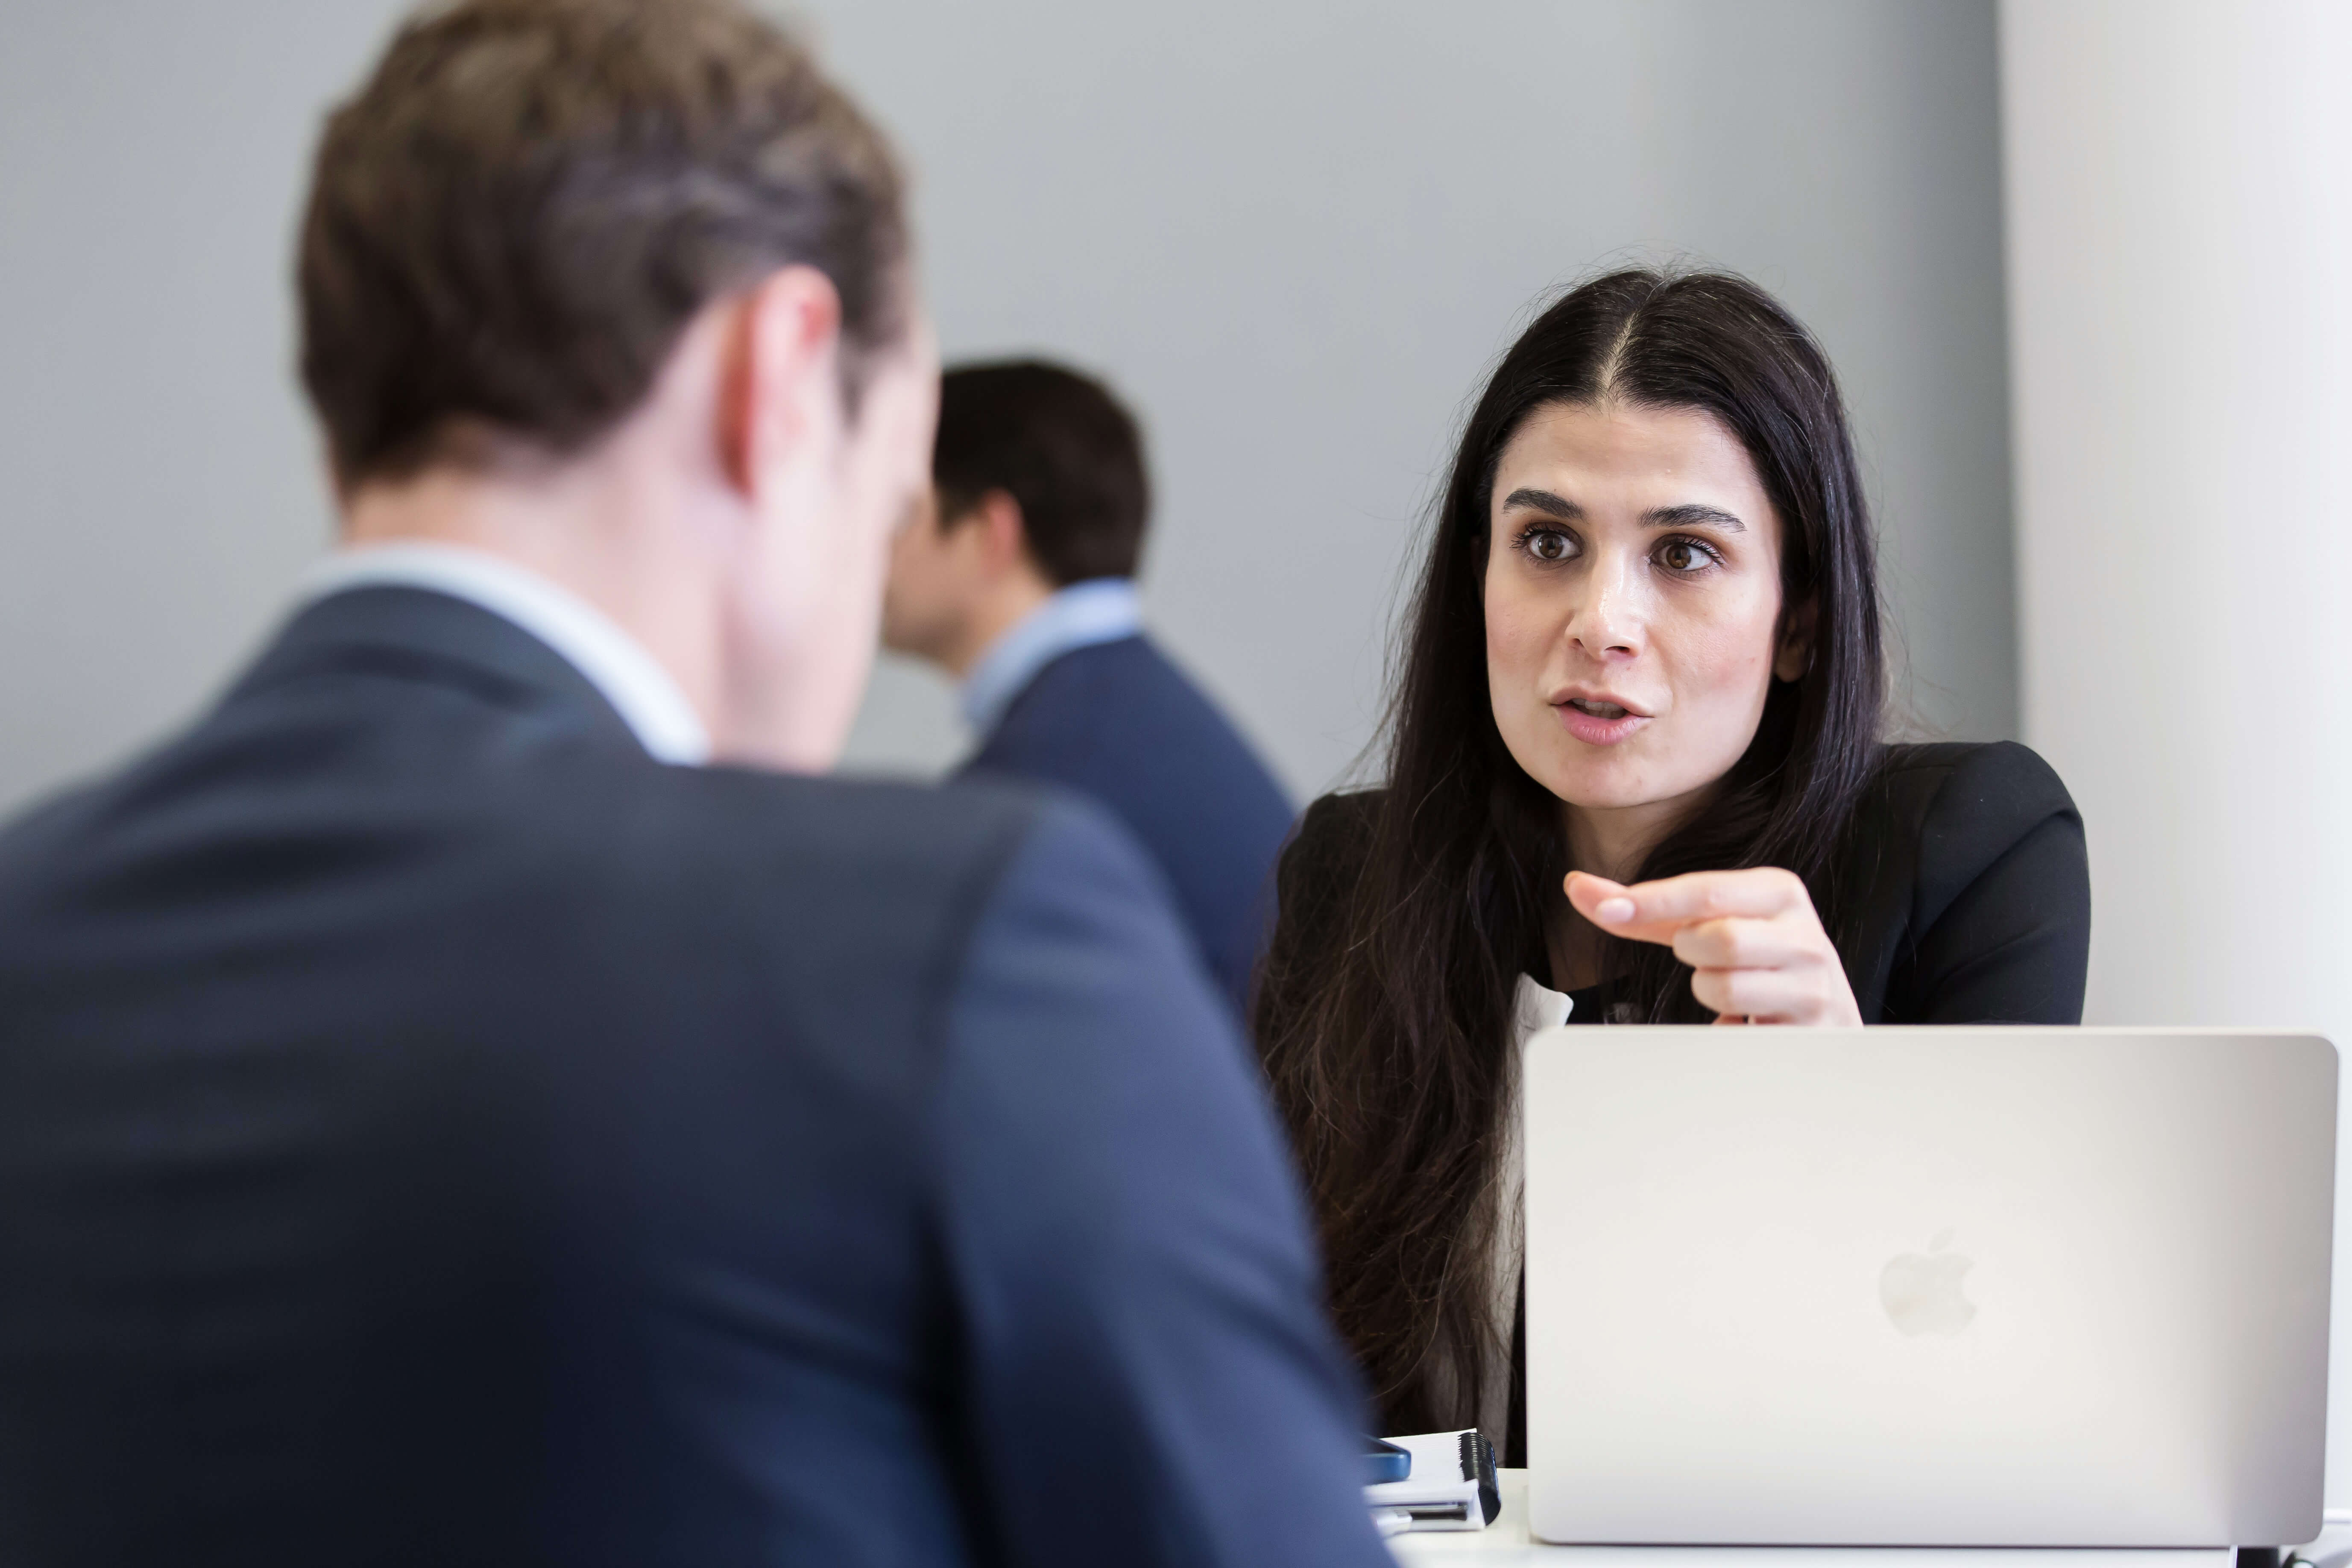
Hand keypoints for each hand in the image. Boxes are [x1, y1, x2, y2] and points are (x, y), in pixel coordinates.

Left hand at [1564, 866, 1862, 1026]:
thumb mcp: (1711, 925)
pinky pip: (1739, 1032)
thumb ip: (1648, 911)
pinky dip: (1725, 1027)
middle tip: (1705, 958)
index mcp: (1779, 893)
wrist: (1825, 1018)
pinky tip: (1744, 1020)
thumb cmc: (1757, 962)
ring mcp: (1814, 987)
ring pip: (1724, 986)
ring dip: (1708, 991)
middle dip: (1692, 951)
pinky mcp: (1811, 1034)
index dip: (1649, 900)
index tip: (1600, 905)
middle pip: (1718, 938)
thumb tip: (1579, 888)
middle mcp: (1804, 934)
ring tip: (1730, 989)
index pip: (1706, 890)